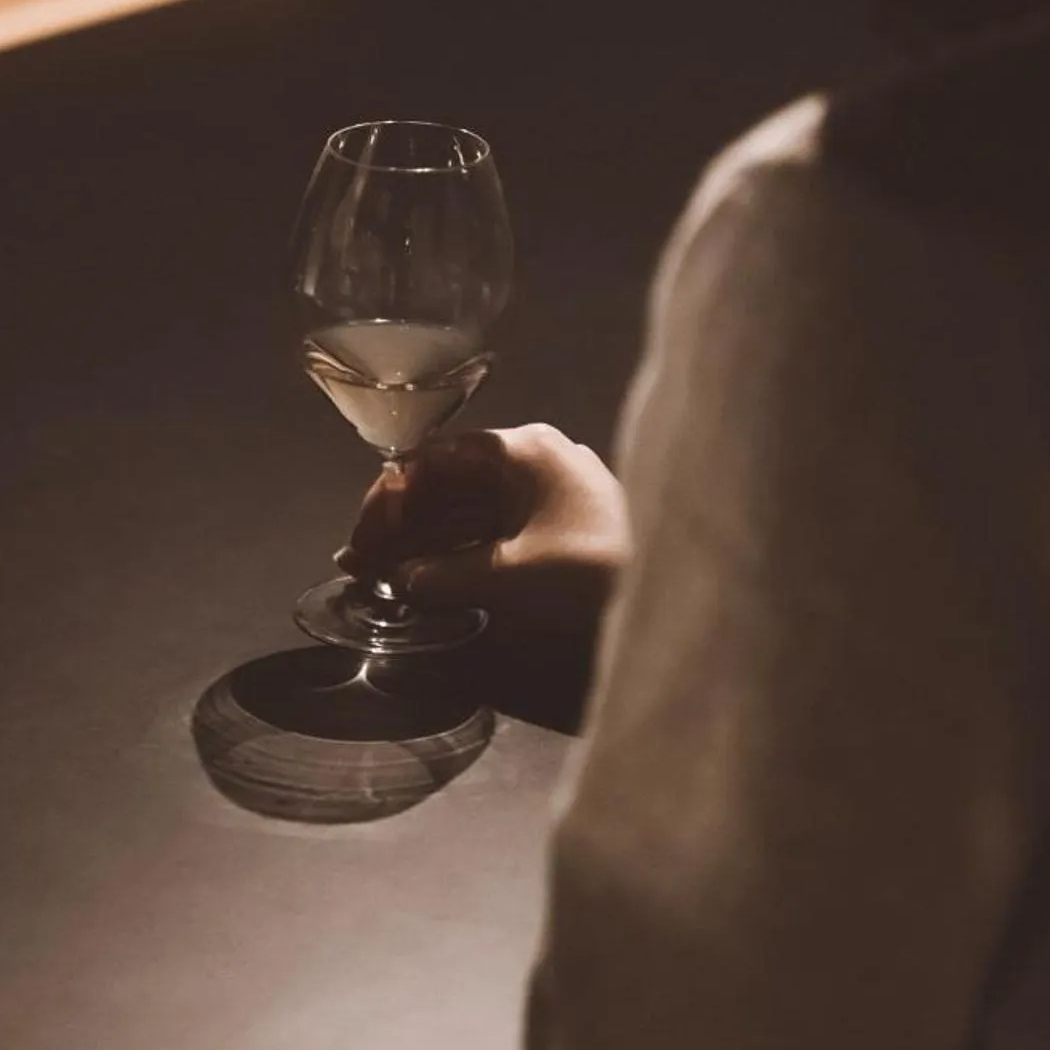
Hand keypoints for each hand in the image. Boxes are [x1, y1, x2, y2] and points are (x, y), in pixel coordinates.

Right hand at [338, 424, 630, 633]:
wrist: (688, 599)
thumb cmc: (595, 572)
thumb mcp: (509, 577)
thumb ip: (441, 577)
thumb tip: (396, 581)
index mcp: (519, 450)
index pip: (429, 461)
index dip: (386, 502)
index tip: (362, 544)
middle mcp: (531, 460)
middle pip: (445, 485)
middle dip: (400, 526)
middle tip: (360, 566)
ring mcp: (548, 493)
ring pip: (466, 512)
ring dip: (423, 543)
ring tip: (381, 577)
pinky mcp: (560, 527)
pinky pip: (492, 532)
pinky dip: (457, 554)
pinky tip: (427, 579)